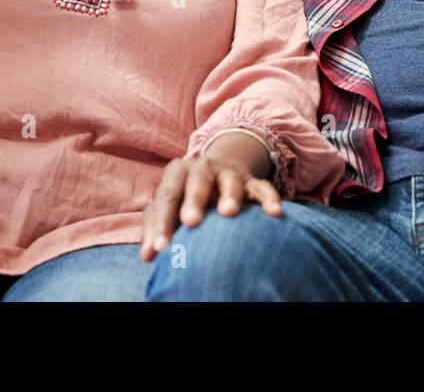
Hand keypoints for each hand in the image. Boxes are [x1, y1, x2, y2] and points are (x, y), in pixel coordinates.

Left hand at [140, 154, 281, 261]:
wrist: (219, 170)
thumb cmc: (186, 196)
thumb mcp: (169, 204)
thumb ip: (156, 227)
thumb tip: (149, 256)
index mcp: (177, 173)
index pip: (167, 197)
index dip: (162, 223)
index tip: (162, 249)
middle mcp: (203, 168)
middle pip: (197, 182)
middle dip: (194, 201)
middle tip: (190, 221)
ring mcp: (229, 173)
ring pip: (231, 181)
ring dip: (230, 195)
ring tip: (229, 213)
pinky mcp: (252, 181)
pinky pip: (263, 187)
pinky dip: (269, 198)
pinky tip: (275, 213)